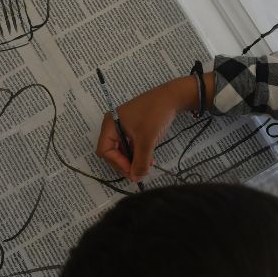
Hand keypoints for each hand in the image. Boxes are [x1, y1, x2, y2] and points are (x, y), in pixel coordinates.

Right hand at [96, 73, 213, 181]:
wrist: (172, 97)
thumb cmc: (155, 115)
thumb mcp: (147, 140)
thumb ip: (140, 161)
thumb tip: (136, 179)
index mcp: (110, 124)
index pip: (105, 150)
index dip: (117, 163)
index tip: (132, 172)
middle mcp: (113, 125)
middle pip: (112, 151)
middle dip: (125, 163)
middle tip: (139, 172)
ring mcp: (123, 125)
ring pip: (123, 149)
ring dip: (133, 159)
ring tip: (147, 166)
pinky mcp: (133, 126)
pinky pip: (130, 144)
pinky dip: (138, 152)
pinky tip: (148, 158)